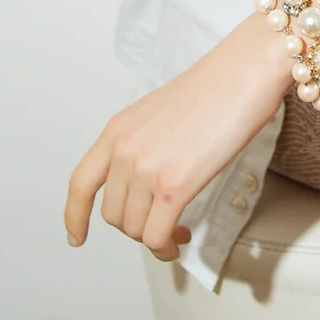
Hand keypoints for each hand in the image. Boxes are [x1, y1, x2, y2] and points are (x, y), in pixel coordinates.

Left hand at [64, 15, 293, 262]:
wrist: (244, 71)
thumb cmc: (216, 87)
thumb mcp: (159, 112)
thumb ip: (143, 144)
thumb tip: (147, 180)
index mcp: (118, 129)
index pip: (81, 183)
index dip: (74, 216)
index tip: (77, 236)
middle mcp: (125, 149)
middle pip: (112, 213)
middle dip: (135, 226)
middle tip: (161, 225)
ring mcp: (147, 168)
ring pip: (134, 229)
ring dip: (155, 239)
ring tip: (178, 231)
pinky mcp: (175, 185)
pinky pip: (156, 236)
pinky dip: (166, 247)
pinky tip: (181, 238)